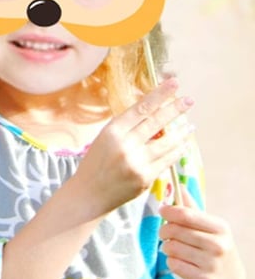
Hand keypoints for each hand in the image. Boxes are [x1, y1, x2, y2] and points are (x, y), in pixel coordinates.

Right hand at [74, 78, 193, 217]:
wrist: (88, 195)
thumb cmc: (96, 164)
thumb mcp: (104, 140)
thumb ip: (127, 128)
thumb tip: (154, 114)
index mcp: (112, 131)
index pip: (141, 108)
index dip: (160, 95)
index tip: (174, 83)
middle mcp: (125, 145)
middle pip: (156, 122)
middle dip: (175, 109)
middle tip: (189, 100)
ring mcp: (137, 162)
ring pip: (167, 142)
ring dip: (181, 133)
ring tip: (190, 126)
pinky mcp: (146, 178)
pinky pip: (167, 160)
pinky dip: (177, 151)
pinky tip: (182, 145)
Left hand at [160, 187, 245, 278]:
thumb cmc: (213, 247)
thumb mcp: (209, 227)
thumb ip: (192, 208)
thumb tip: (179, 185)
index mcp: (220, 227)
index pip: (186, 214)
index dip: (168, 211)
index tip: (162, 211)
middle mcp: (219, 245)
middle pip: (174, 231)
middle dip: (164, 231)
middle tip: (166, 235)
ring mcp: (213, 264)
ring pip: (170, 248)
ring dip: (168, 248)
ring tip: (177, 250)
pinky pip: (173, 264)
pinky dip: (172, 263)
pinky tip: (183, 264)